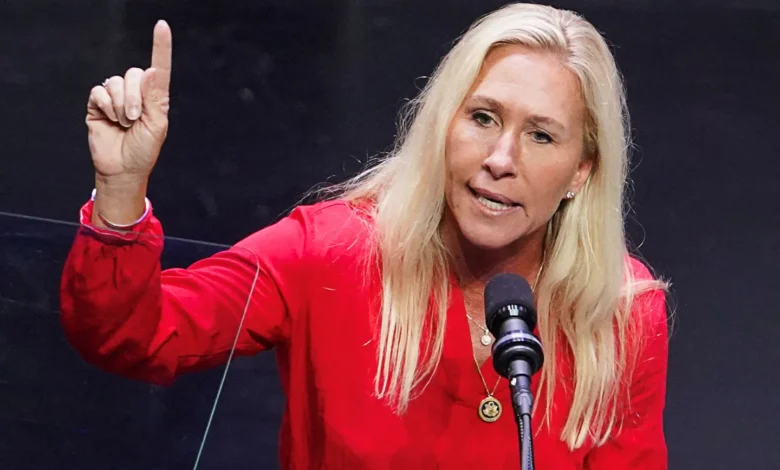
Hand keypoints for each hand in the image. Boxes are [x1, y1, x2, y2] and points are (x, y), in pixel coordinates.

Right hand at [86, 20, 172, 182]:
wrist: (122, 169)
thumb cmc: (143, 150)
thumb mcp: (156, 126)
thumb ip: (154, 98)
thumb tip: (152, 71)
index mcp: (155, 98)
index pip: (159, 69)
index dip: (160, 47)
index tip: (162, 26)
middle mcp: (137, 94)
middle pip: (134, 73)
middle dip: (135, 97)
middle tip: (134, 119)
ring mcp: (116, 98)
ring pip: (116, 82)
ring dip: (121, 105)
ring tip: (124, 123)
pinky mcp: (98, 104)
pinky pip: (99, 91)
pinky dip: (107, 106)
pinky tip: (111, 120)